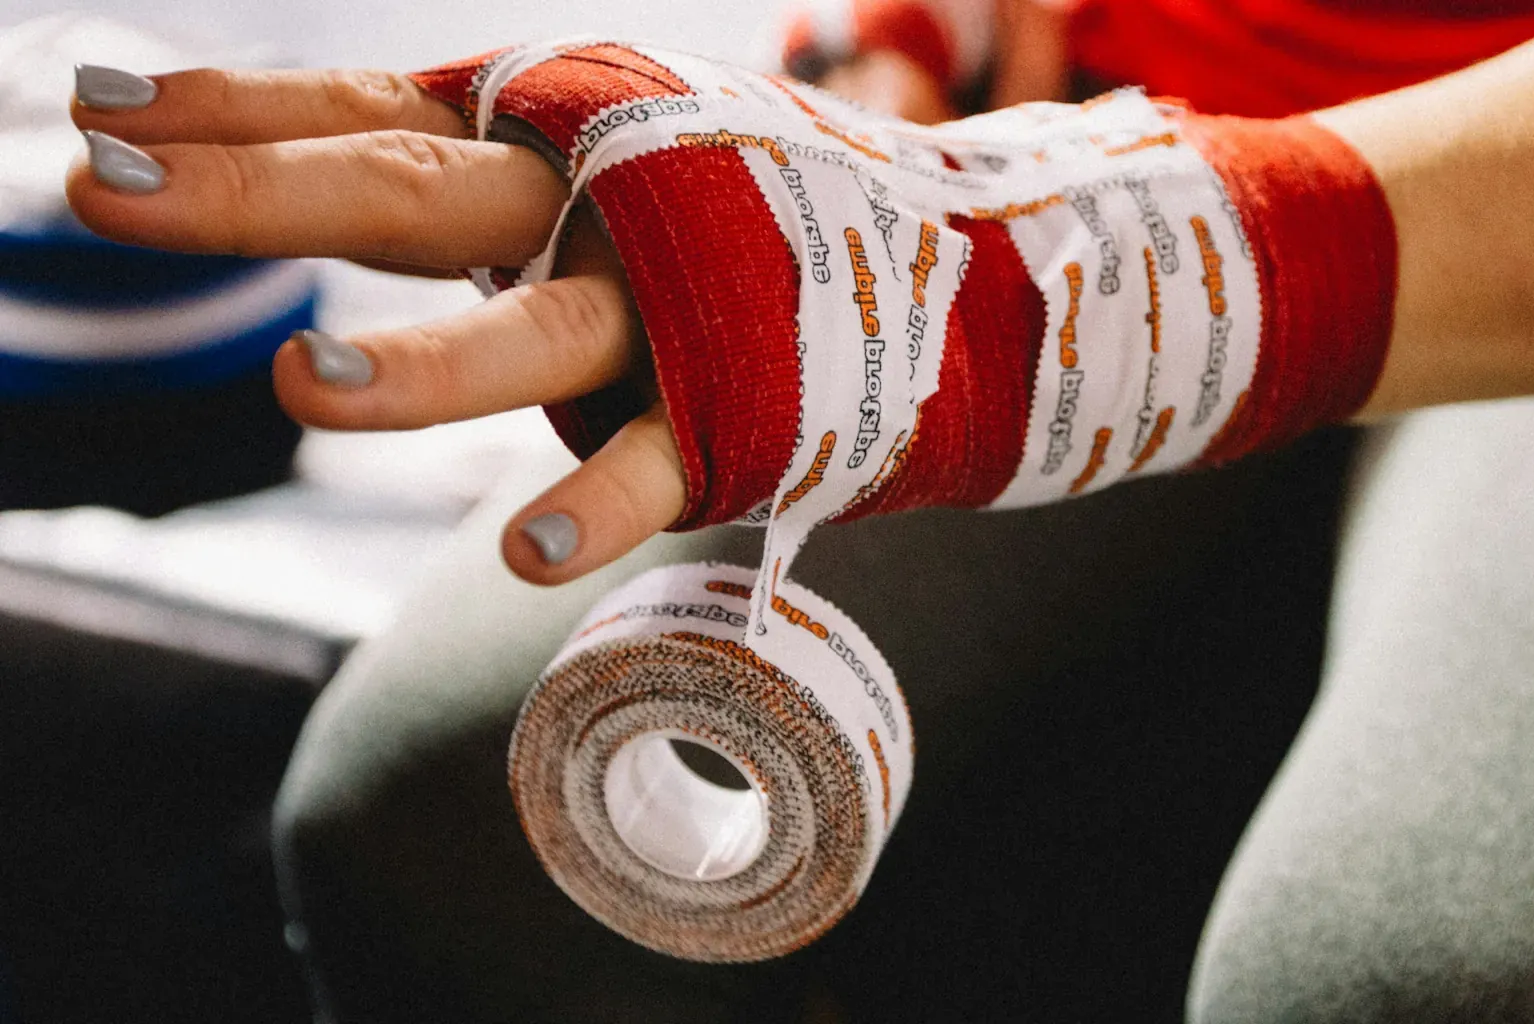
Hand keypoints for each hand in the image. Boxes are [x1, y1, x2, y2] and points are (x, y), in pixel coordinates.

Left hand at [67, 68, 689, 585]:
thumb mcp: (579, 152)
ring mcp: (670, 308)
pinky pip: (658, 465)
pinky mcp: (739, 412)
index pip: (366, 113)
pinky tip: (524, 554)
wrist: (945, 259)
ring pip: (540, 335)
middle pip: (416, 192)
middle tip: (108, 192)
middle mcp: (597, 200)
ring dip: (426, 366)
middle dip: (261, 195)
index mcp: (544, 133)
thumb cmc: (720, 210)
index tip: (98, 114)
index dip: (236, 114)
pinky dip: (596, 509)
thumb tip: (228, 150)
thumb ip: (433, 162)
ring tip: (304, 386)